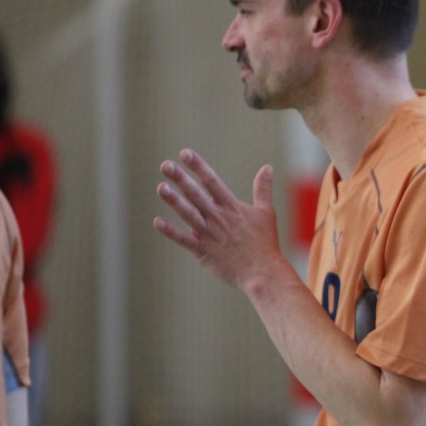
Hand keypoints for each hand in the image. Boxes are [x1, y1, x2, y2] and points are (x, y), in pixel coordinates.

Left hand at [153, 149, 281, 291]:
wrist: (262, 272)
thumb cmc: (265, 242)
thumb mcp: (267, 212)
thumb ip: (263, 189)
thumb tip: (267, 167)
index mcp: (232, 207)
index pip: (213, 182)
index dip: (198, 166)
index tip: (185, 153)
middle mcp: (219, 218)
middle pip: (197, 195)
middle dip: (181, 179)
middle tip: (165, 165)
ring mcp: (210, 234)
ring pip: (188, 214)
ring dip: (174, 201)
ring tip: (161, 187)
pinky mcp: (203, 251)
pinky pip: (184, 240)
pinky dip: (171, 232)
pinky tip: (157, 222)